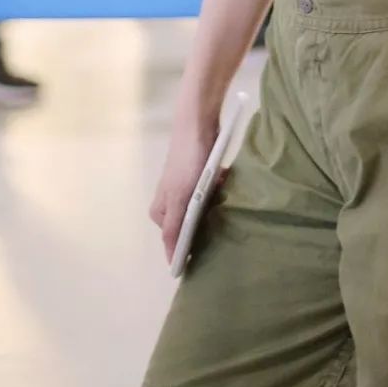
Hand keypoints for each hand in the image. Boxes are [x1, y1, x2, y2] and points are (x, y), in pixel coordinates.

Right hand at [149, 116, 224, 264]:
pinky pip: (213, 193)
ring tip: (224, 200)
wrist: (198, 125)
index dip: (188, 250)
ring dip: (215, 206)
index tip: (207, 260)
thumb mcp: (179, 198)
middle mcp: (171, 202)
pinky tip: (226, 184)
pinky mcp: (201, 177)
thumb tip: (170, 261)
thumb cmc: (186, 163)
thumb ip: (175, 227)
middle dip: (206, 224)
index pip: (174, 240)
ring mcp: (186, 189)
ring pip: (203, 210)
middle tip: (220, 224)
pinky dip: (220, 190)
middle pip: (191, 225)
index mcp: (161, 211)